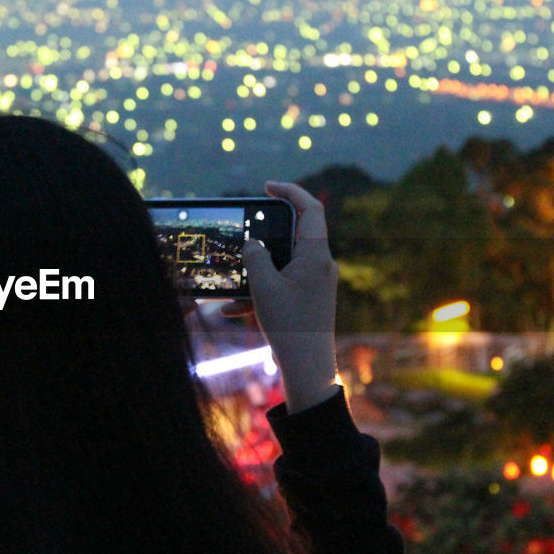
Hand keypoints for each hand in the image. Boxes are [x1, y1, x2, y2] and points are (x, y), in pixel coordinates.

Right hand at [243, 181, 339, 413]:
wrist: (307, 367)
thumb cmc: (289, 324)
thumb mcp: (263, 286)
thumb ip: (255, 257)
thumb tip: (253, 243)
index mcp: (316, 254)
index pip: (310, 208)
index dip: (290, 191)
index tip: (268, 187)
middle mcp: (320, 265)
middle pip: (294, 234)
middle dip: (266, 234)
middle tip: (245, 230)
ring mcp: (316, 282)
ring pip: (284, 262)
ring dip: (257, 269)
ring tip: (233, 278)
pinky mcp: (309, 299)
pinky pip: (283, 284)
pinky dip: (261, 291)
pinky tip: (234, 309)